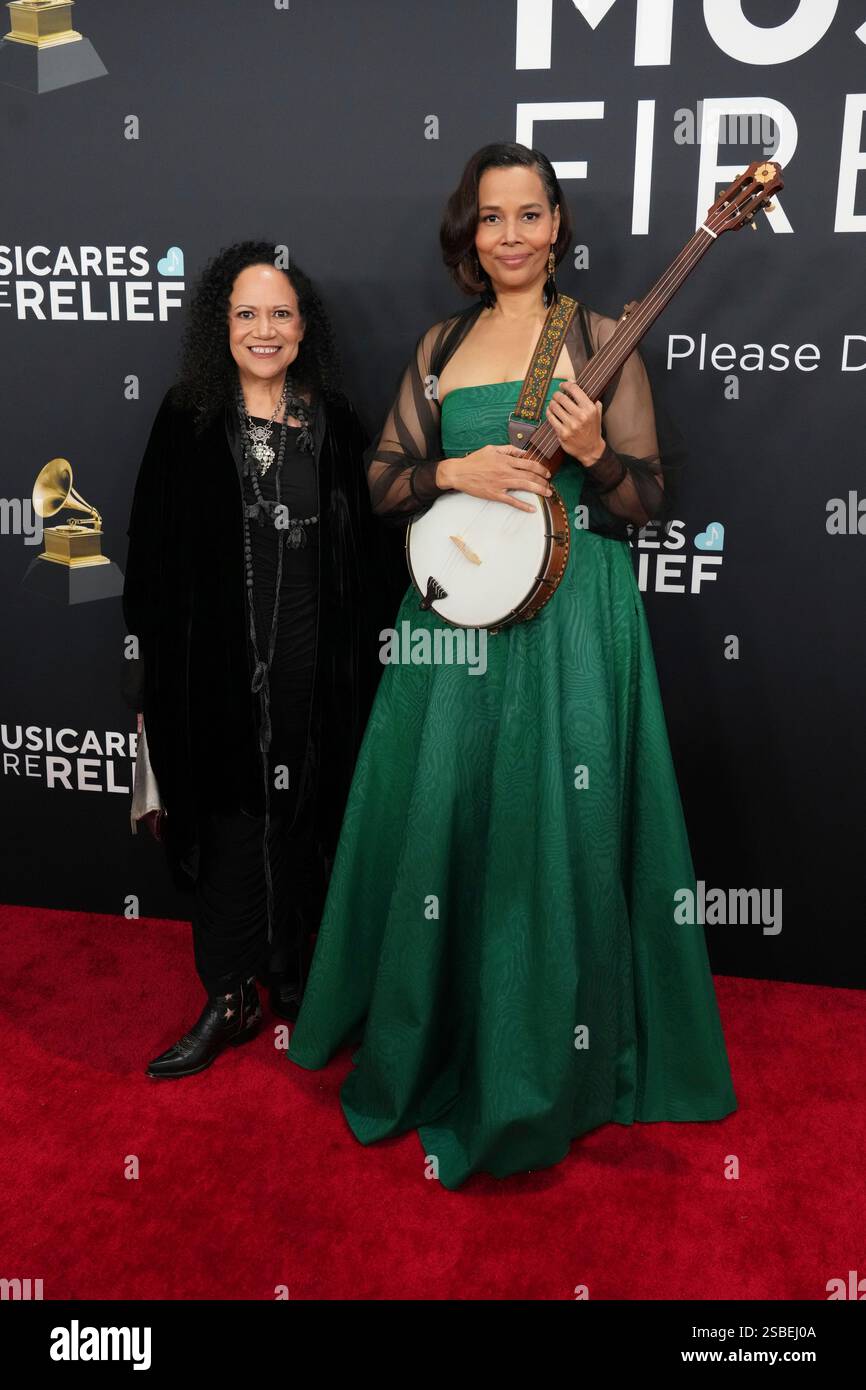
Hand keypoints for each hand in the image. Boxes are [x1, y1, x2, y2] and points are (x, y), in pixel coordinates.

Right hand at [436, 444, 552, 513]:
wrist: (459, 472)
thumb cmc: (474, 460)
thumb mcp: (492, 449)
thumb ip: (509, 449)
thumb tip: (523, 452)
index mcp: (505, 459)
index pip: (529, 463)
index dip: (540, 468)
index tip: (547, 473)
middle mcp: (505, 471)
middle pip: (530, 475)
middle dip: (542, 480)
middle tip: (549, 484)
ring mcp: (501, 483)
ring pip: (525, 486)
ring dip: (539, 490)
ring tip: (548, 493)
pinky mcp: (495, 494)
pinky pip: (512, 501)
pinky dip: (523, 505)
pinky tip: (532, 508)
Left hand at [546, 382, 605, 465]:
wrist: (590, 449)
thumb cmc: (592, 428)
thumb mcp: (596, 412)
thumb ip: (589, 397)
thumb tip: (572, 382)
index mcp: (590, 408)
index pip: (574, 390)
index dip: (566, 385)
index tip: (562, 385)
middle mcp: (580, 416)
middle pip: (562, 398)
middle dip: (557, 394)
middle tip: (556, 395)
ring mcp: (571, 425)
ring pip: (555, 407)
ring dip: (552, 403)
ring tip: (553, 403)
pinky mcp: (562, 433)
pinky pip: (551, 418)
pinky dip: (549, 412)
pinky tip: (550, 411)